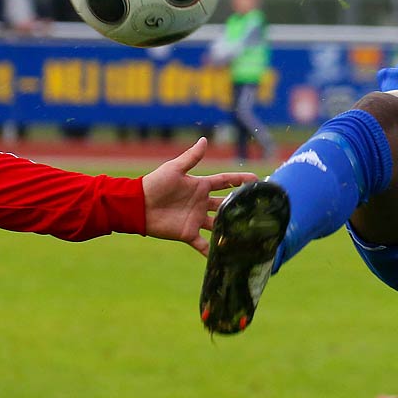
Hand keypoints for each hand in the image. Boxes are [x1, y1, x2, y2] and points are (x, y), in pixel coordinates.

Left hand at [141, 136, 257, 255]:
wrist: (138, 206)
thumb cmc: (155, 183)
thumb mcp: (175, 169)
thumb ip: (191, 157)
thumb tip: (204, 139)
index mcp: (200, 186)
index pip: (225, 181)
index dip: (240, 179)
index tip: (257, 179)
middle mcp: (201, 203)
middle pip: (225, 204)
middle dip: (239, 206)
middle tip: (258, 209)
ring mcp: (196, 219)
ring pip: (218, 225)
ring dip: (230, 229)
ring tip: (247, 234)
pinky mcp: (188, 233)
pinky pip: (203, 244)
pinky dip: (212, 251)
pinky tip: (225, 257)